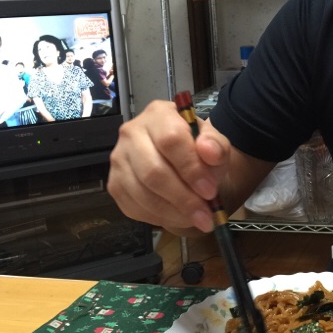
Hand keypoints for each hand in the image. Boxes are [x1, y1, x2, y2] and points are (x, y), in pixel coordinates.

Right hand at [107, 99, 231, 234]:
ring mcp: (119, 159)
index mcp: (159, 114)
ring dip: (173, 212)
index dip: (191, 168)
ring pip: (143, 193)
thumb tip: (210, 152)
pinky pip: (134, 207)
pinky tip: (178, 216)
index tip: (210, 190)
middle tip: (205, 214)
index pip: (170, 140)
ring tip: (197, 218)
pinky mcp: (114, 184)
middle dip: (183, 198)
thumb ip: (217, 146)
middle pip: (153, 171)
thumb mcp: (215, 144)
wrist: (183, 163)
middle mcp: (131, 133)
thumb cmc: (199, 151)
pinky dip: (160, 218)